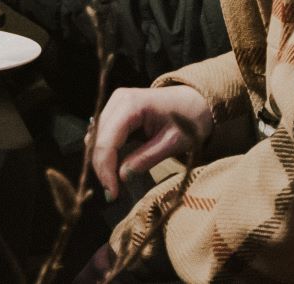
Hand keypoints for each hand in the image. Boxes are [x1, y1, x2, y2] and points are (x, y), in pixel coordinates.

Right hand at [88, 84, 214, 200]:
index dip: (105, 168)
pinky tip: (114, 169)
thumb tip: (122, 176)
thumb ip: (146, 158)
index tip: (111, 193)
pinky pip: (104, 134)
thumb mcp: (173, 142)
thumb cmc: (190, 120)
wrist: (197, 101)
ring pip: (96, 137)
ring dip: (102, 161)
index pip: (107, 140)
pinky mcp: (116, 111)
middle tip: (111, 193)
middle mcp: (117, 100)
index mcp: (130, 104)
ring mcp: (115, 104)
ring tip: (112, 184)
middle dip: (101, 167)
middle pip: (97, 139)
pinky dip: (106, 153)